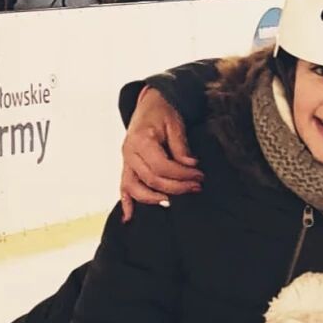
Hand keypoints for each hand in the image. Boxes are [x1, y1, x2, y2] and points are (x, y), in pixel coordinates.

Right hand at [119, 86, 201, 219]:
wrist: (149, 104)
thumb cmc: (163, 112)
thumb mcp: (175, 124)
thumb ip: (181, 146)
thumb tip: (190, 165)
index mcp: (141, 140)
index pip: (162, 166)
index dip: (182, 174)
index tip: (199, 176)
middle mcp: (129, 152)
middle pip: (151, 179)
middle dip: (176, 187)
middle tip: (196, 187)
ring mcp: (126, 161)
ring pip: (134, 187)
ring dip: (153, 198)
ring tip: (173, 202)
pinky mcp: (126, 166)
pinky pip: (123, 187)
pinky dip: (126, 203)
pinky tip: (130, 218)